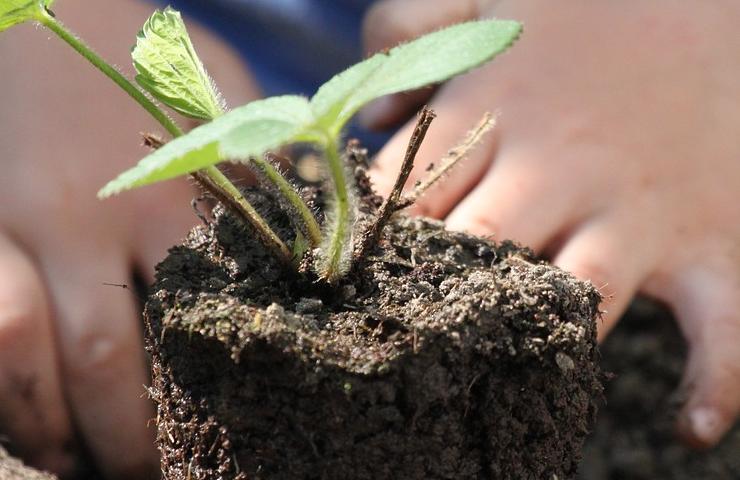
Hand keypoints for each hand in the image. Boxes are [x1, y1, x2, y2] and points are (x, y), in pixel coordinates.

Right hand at [0, 0, 259, 476]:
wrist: (42, 3)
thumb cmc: (145, 59)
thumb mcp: (223, 108)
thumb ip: (259, 181)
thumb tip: (309, 256)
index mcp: (165, 195)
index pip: (188, 328)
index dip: (198, 407)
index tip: (216, 449)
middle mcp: (80, 216)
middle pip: (98, 361)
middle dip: (121, 440)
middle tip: (147, 478)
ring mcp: (4, 219)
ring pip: (11, 353)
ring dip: (40, 425)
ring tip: (73, 464)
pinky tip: (17, 412)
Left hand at [365, 0, 739, 447]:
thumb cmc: (587, 3)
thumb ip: (408, 31)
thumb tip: (375, 118)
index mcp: (496, 111)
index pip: (409, 196)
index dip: (374, 239)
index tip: (353, 274)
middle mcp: (558, 170)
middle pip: (475, 251)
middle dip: (436, 292)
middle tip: (405, 330)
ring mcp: (635, 212)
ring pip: (573, 297)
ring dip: (534, 338)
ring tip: (498, 375)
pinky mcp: (709, 241)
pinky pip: (721, 325)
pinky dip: (714, 382)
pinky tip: (687, 429)